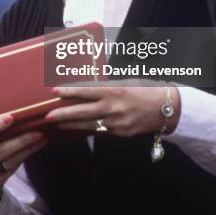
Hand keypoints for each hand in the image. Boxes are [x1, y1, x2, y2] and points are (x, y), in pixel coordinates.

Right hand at [0, 115, 47, 214]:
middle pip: (1, 149)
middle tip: (37, 130)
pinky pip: (13, 168)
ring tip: (41, 137)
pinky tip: (34, 147)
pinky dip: (25, 156)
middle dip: (22, 139)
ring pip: (11, 159)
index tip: (10, 117)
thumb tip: (8, 114)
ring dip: (29, 147)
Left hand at [46, 85, 180, 136]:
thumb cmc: (147, 88)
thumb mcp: (126, 81)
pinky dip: (88, 128)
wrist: (168, 108)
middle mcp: (113, 108)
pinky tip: (78, 127)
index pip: (86, 91)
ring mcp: (116, 123)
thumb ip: (107, 85)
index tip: (54, 91)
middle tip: (47, 115)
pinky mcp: (120, 133)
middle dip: (63, 114)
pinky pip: (100, 130)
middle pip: (83, 112)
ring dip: (71, 124)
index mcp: (114, 91)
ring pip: (88, 124)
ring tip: (57, 123)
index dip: (69, 91)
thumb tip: (88, 85)